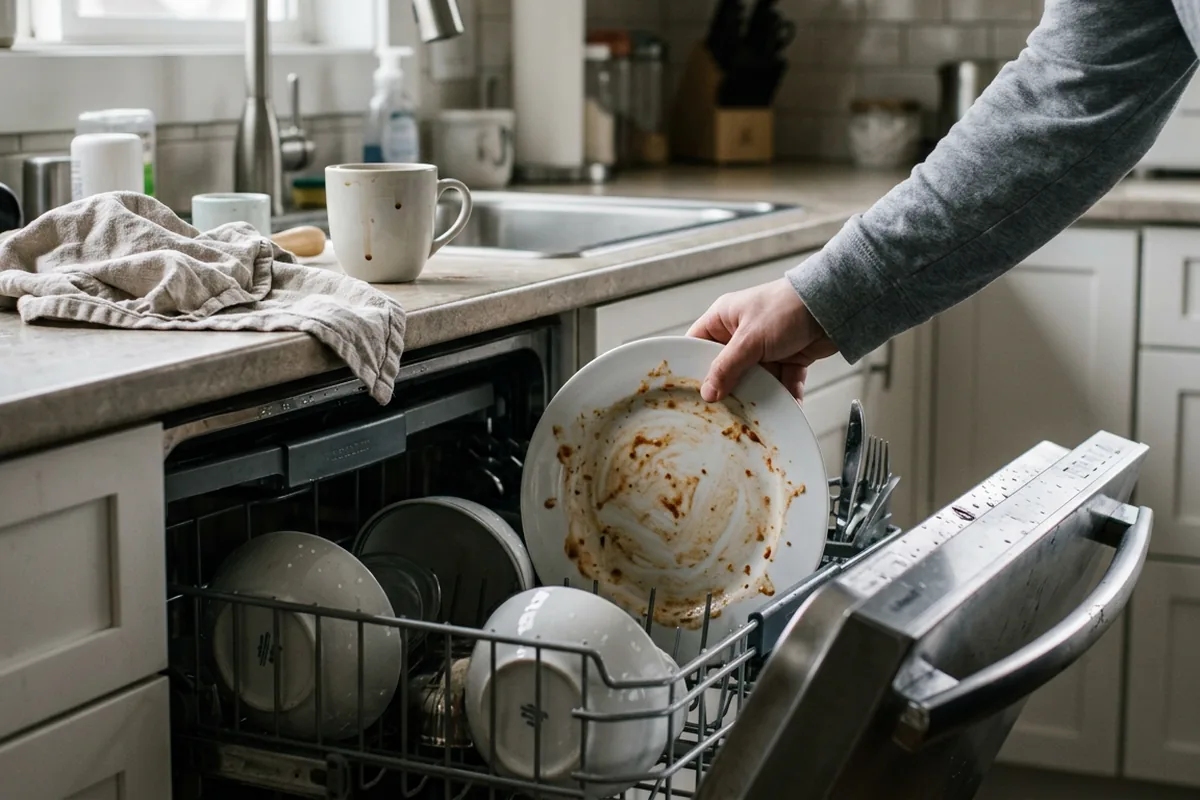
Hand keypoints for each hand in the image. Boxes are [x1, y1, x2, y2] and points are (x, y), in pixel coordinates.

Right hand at [687, 278, 836, 401]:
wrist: (832, 306)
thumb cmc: (786, 308)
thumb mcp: (749, 339)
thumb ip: (727, 368)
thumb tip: (708, 393)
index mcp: (724, 318)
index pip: (698, 345)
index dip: (692, 367)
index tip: (688, 392)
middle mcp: (742, 333)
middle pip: (727, 368)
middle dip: (729, 389)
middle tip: (721, 410)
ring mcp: (766, 347)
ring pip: (756, 379)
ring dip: (760, 395)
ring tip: (756, 415)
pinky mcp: (788, 358)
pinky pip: (782, 382)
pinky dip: (786, 395)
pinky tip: (788, 408)